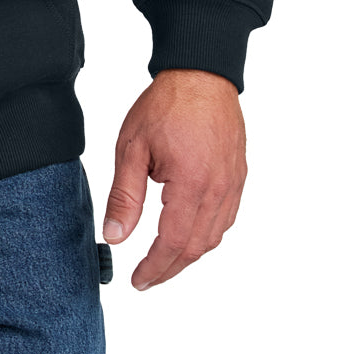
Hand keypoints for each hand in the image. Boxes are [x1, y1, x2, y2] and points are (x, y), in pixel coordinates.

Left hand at [102, 68, 247, 291]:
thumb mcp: (132, 147)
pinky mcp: (238, 176)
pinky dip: (207, 234)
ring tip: (164, 260)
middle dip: (170, 268)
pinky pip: (226, 218)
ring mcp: (232, 184)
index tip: (137, 281)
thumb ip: (125, 196)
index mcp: (191, 184)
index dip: (154, 267)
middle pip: (196, 247)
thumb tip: (116, 236)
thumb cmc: (166, 104)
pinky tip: (189, 233)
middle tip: (147, 277)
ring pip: (214, 236)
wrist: (201, 73)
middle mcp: (218, 190)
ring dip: (189, 254)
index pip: (173, 242)